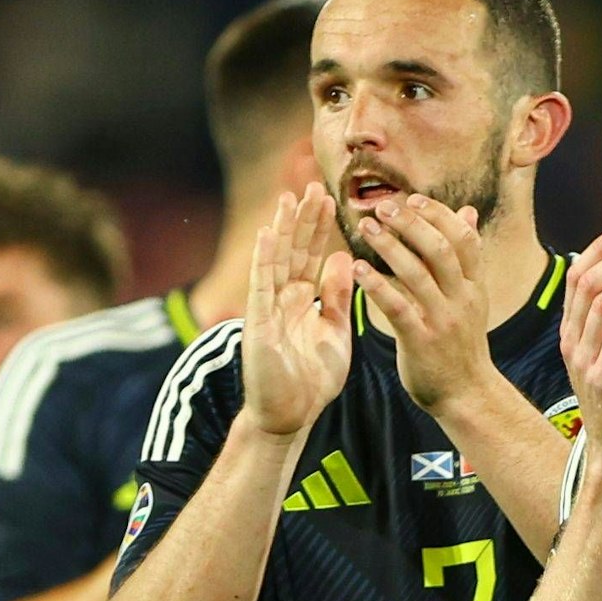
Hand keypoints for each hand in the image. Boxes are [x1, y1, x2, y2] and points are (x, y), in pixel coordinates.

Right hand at [242, 182, 354, 442]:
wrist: (290, 416)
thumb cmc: (311, 379)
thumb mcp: (333, 330)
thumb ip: (335, 296)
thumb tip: (342, 258)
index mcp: (301, 300)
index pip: (311, 256)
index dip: (319, 228)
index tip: (329, 197)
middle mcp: (282, 299)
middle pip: (293, 251)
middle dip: (303, 219)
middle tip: (313, 184)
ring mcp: (268, 309)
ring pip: (276, 261)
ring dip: (283, 230)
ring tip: (289, 197)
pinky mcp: (259, 325)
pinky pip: (262, 288)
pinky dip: (264, 261)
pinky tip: (269, 235)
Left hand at [350, 195, 493, 414]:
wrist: (467, 394)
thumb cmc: (461, 344)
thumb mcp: (472, 298)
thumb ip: (466, 258)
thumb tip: (469, 212)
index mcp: (474, 286)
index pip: (463, 238)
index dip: (439, 214)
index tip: (412, 198)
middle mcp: (462, 298)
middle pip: (441, 249)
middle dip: (411, 222)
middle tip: (383, 207)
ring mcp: (443, 320)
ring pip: (418, 273)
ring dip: (389, 246)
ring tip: (365, 228)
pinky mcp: (422, 341)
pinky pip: (398, 307)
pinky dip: (377, 285)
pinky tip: (357, 269)